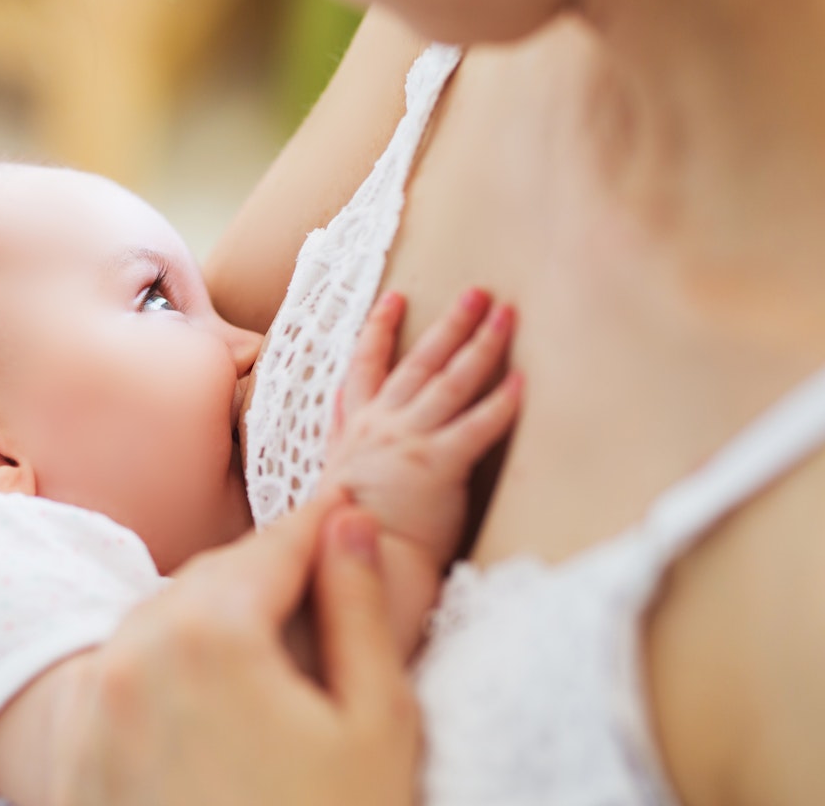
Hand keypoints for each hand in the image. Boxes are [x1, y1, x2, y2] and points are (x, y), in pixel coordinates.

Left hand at [53, 493, 417, 805]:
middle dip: (264, 569)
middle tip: (315, 562)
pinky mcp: (77, 758)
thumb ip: (358, 609)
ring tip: (270, 627)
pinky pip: (125, 676)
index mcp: (209, 635)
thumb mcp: (376, 724)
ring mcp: (95, 709)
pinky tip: (216, 690)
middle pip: (210, 579)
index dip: (318, 527)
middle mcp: (132, 656)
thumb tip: (349, 523)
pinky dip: (170, 664)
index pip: (272, 549)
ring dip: (213, 612)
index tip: (345, 508)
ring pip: (158, 621)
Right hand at [325, 288, 520, 567]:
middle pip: (420, 362)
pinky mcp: (436, 465)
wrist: (350, 563)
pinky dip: (499, 403)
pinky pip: (475, 427)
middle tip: (478, 291)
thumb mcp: (333, 475)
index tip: (395, 298)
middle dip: (450, 323)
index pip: (366, 366)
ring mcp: (408, 441)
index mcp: (356, 428)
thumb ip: (341, 438)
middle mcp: (381, 425)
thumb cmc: (346, 530)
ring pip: (449, 382)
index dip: (380, 329)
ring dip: (480, 344)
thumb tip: (340, 408)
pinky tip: (521, 382)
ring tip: (506, 315)